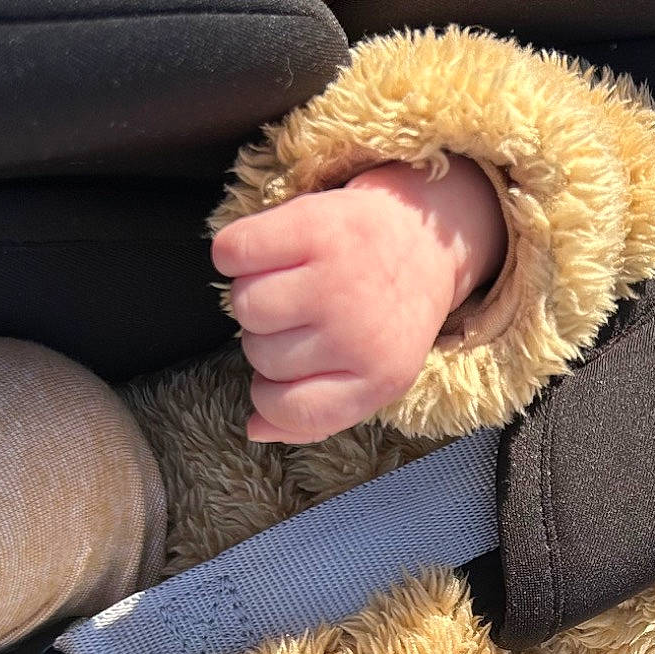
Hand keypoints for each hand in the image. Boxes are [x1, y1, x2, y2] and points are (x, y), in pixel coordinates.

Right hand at [213, 157, 506, 443]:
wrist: (422, 236)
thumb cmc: (385, 314)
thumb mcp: (371, 377)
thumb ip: (317, 415)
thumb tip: (254, 428)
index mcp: (381, 377)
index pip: (293, 410)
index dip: (269, 398)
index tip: (278, 377)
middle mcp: (360, 332)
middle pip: (260, 354)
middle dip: (271, 336)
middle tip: (306, 311)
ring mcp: (337, 277)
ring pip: (243, 306)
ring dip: (253, 292)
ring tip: (290, 281)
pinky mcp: (314, 225)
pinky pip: (232, 253)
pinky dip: (236, 253)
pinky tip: (269, 252)